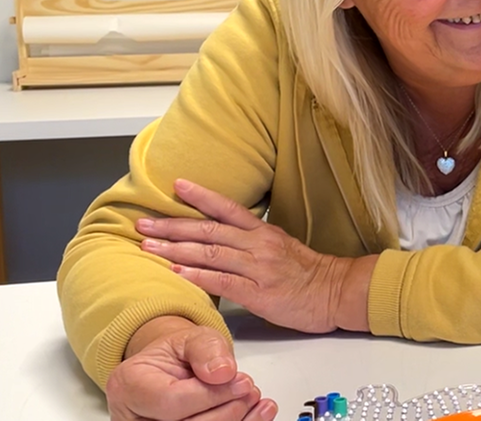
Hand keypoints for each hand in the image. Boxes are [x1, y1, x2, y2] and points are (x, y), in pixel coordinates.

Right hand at [107, 317, 278, 419]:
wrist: (169, 372)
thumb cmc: (175, 357)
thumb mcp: (190, 338)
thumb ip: (205, 349)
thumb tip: (223, 372)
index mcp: (128, 385)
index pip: (170, 402)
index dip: (211, 395)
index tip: (242, 382)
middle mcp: (132, 417)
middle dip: (226, 412)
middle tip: (249, 391)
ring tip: (252, 401)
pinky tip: (254, 416)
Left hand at [137, 179, 374, 332]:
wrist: (336, 292)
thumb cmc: (308, 274)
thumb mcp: (281, 247)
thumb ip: (252, 242)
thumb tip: (220, 239)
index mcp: (263, 232)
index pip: (227, 207)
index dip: (201, 196)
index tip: (175, 186)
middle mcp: (258, 245)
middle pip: (209, 230)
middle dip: (172, 226)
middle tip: (143, 223)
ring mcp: (258, 268)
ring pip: (211, 253)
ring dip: (176, 249)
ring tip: (149, 247)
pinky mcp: (259, 293)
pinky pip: (222, 281)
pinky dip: (197, 275)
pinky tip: (177, 272)